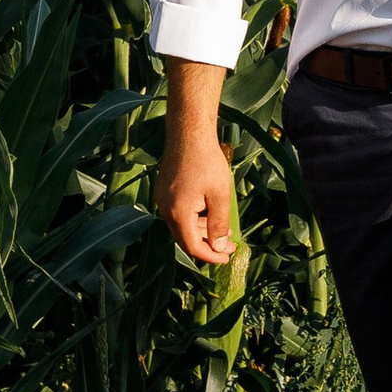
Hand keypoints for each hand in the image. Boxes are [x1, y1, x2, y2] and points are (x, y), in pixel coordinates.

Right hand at [156, 131, 236, 268]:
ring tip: (223, 231)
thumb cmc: (207, 162)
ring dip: (202, 231)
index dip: (210, 256)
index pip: (192, 246)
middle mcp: (165, 210)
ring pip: (181, 226)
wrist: (188, 134)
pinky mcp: (164, 191)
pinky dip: (194, 219)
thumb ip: (219, 224)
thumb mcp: (220, 194)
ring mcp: (162, 200)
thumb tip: (218, 247)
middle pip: (184, 238)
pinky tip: (209, 214)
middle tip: (229, 246)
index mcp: (178, 214)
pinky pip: (178, 213)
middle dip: (207, 245)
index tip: (226, 257)